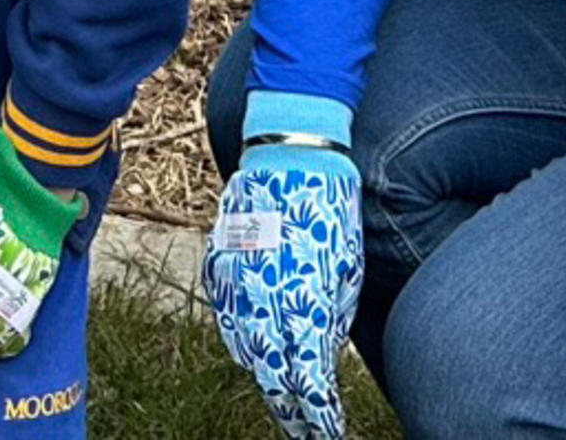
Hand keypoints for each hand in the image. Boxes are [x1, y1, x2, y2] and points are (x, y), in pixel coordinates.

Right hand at [206, 93, 360, 439]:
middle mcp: (265, 298)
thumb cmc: (329, 208)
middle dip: (290, 411)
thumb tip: (321, 353)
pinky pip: (225, 317)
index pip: (309, 382)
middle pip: (273, 377)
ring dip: (264, 379)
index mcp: (304, 301)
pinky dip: (238, 341)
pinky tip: (251, 356)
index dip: (319, 415)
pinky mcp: (219, 264)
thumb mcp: (346, 267)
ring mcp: (236, 282)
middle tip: (305, 430)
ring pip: (244, 350)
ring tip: (282, 403)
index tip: (330, 430)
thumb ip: (332, 316)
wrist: (290, 152)